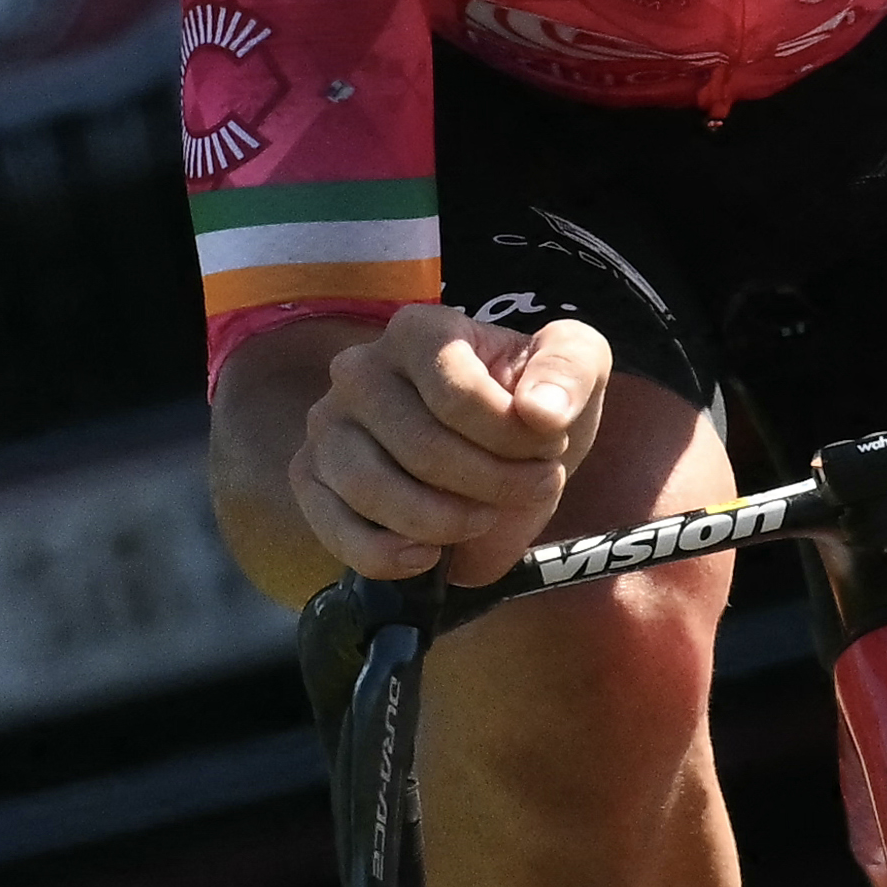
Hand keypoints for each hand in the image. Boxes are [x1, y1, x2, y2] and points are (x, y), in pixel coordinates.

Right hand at [285, 304, 614, 583]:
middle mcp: (358, 369)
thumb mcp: (576, 367)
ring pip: (372, 489)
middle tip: (531, 488)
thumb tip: (541, 412)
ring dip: (445, 522)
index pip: (456, 395)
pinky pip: (336, 530)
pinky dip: (389, 556)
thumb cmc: (530, 404)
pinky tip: (428, 554)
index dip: (513, 439)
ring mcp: (327, 425)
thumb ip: (569, 372)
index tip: (548, 448)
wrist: (497, 454)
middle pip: (420, 447)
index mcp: (417, 330)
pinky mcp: (310, 477)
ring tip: (483, 517)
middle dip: (491, 484)